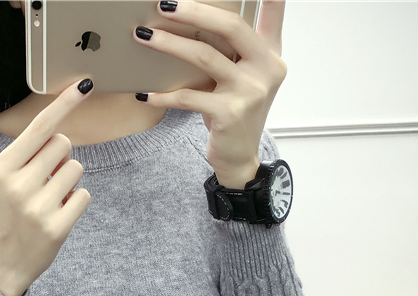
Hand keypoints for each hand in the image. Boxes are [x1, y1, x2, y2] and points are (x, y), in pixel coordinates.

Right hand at [0, 80, 93, 295]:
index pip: (39, 127)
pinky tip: (59, 215)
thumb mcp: (3, 183)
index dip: (63, 104)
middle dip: (61, 158)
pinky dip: (76, 203)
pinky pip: (83, 196)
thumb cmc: (5, 218)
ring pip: (76, 169)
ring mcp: (38, 207)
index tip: (83, 85)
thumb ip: (27, 158)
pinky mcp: (56, 228)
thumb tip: (61, 138)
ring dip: (70, 182)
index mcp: (3, 168)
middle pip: (63, 144)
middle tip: (47, 181)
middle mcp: (19, 184)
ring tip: (51, 201)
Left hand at [133, 0, 286, 188]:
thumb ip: (229, 51)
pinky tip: (145, 93)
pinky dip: (164, 95)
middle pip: (230, 26)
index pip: (273, 12)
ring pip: (204, 56)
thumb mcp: (239, 78)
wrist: (239, 158)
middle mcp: (265, 69)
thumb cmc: (234, 113)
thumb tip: (187, 20)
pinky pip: (188, 97)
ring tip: (144, 36)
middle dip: (194, 11)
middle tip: (165, 5)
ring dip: (169, 44)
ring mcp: (249, 91)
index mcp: (270, 54)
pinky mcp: (229, 113)